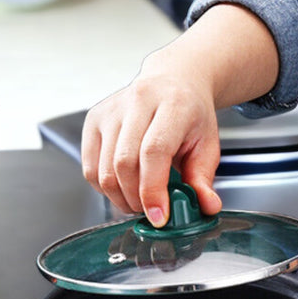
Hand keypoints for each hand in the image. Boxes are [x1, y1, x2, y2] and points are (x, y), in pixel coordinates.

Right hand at [82, 45, 222, 224]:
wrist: (174, 82)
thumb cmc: (191, 115)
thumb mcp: (208, 146)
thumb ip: (204, 179)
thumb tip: (207, 206)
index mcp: (173, 105)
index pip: (153, 152)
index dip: (153, 190)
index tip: (159, 216)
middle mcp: (138, 102)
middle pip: (124, 164)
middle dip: (137, 199)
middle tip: (153, 211)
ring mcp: (111, 110)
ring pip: (105, 170)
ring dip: (121, 198)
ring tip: (140, 201)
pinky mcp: (93, 120)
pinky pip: (90, 167)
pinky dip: (105, 188)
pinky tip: (124, 187)